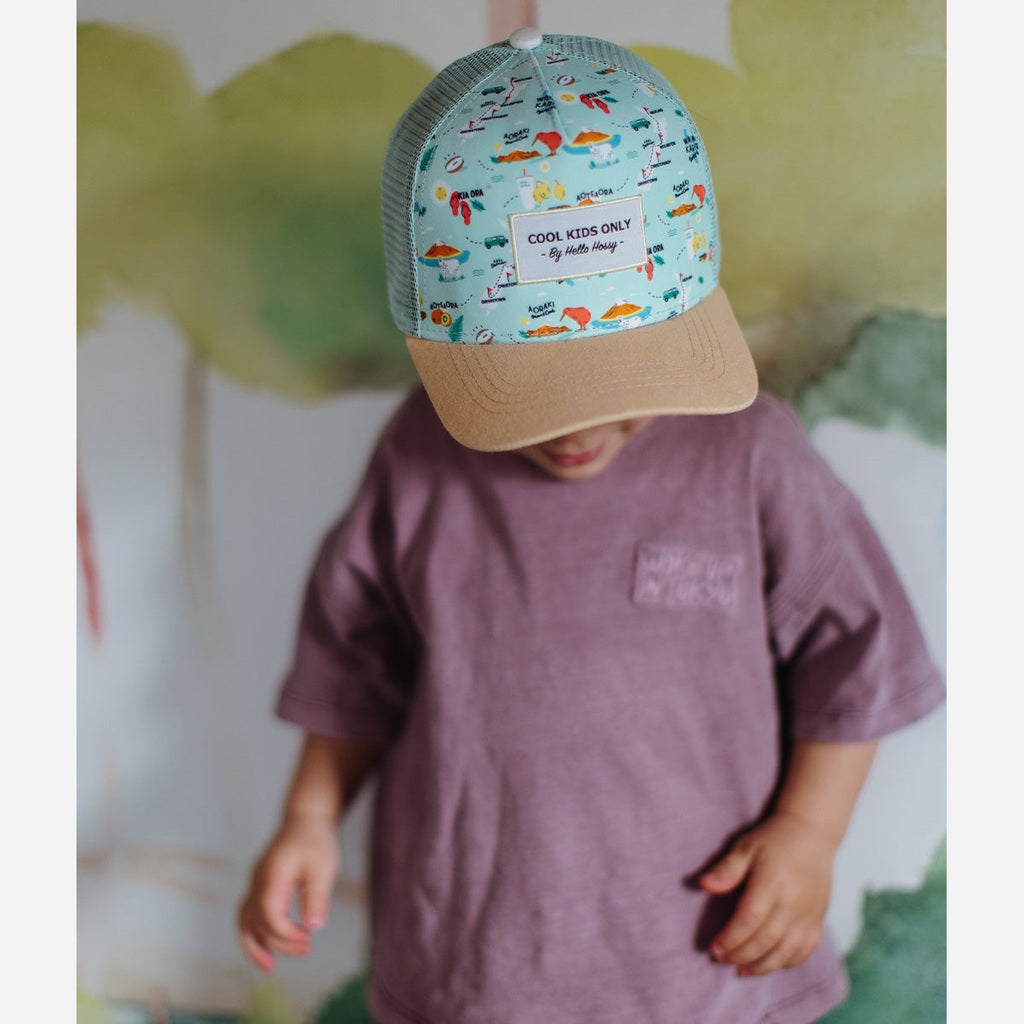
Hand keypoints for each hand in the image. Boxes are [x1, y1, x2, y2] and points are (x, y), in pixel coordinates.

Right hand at [237, 812, 339, 971]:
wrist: (306, 818)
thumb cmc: (316, 840)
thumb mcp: (324, 866)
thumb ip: (317, 895)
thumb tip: (314, 927)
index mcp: (273, 874)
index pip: (269, 913)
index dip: (284, 933)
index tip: (307, 939)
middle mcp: (258, 879)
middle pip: (258, 921)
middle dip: (280, 941)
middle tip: (307, 948)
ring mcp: (255, 882)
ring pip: (244, 920)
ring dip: (255, 945)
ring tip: (270, 967)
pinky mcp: (259, 885)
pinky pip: (248, 914)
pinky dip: (254, 934)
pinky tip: (268, 948)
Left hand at [698, 811, 834, 976]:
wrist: (812, 833)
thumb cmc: (773, 839)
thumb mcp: (746, 847)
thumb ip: (726, 869)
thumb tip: (703, 885)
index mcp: (771, 882)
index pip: (749, 920)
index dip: (731, 938)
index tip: (714, 948)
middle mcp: (793, 902)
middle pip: (766, 940)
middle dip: (741, 955)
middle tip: (722, 960)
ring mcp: (809, 913)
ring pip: (786, 951)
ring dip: (763, 965)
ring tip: (742, 970)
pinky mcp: (819, 919)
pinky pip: (805, 950)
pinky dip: (787, 962)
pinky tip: (770, 964)